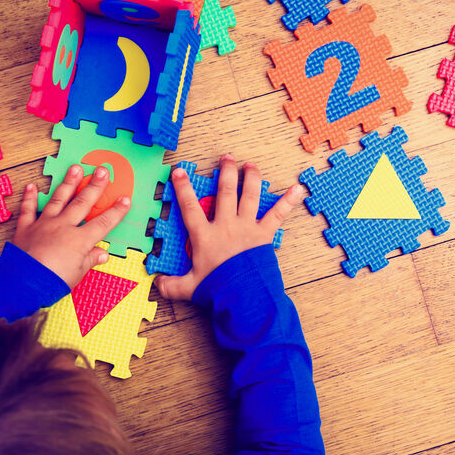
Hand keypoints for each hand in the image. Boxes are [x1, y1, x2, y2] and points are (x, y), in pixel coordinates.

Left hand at [13, 165, 130, 288]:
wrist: (23, 284)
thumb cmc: (53, 281)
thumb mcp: (78, 273)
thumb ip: (90, 260)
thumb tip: (102, 254)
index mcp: (80, 240)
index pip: (104, 222)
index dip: (117, 211)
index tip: (125, 199)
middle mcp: (63, 227)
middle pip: (83, 203)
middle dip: (95, 186)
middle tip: (102, 170)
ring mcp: (44, 225)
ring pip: (59, 199)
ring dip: (68, 183)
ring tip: (75, 168)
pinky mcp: (26, 229)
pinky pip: (28, 210)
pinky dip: (30, 198)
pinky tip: (32, 186)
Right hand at [155, 154, 302, 300]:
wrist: (244, 296)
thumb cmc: (218, 289)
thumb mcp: (190, 287)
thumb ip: (172, 285)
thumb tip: (156, 284)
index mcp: (205, 236)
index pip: (190, 207)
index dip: (183, 188)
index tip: (180, 171)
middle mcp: (226, 225)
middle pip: (225, 192)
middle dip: (225, 172)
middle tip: (227, 157)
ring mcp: (247, 227)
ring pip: (249, 196)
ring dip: (250, 178)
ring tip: (250, 165)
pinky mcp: (264, 234)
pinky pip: (277, 214)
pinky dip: (288, 201)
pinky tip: (298, 189)